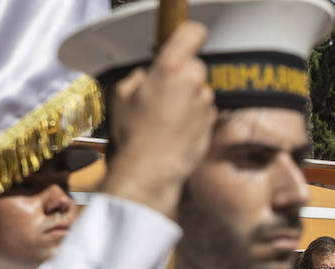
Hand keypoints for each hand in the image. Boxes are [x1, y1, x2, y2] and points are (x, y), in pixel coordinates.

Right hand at [102, 22, 215, 218]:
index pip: (192, 34)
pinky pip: (204, 110)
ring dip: (189, 97)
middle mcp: (192, 81)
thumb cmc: (135, 134)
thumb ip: (137, 78)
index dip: (191, 34)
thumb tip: (145, 76)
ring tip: (168, 116)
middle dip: (183, 74)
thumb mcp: (122, 97)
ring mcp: (205, 103)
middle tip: (165, 91)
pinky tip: (178, 128)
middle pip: (195, 65)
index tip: (187, 39)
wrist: (152, 168)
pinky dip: (195, 115)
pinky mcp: (212, 122)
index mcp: (169, 68)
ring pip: (200, 89)